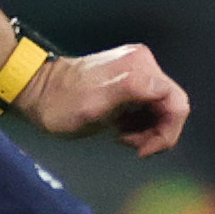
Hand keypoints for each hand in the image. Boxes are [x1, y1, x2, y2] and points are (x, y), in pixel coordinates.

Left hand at [20, 42, 192, 154]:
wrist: (37, 91)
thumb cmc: (61, 105)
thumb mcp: (94, 105)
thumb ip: (130, 92)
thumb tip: (159, 90)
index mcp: (140, 69)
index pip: (177, 104)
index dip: (168, 132)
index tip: (143, 150)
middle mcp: (144, 63)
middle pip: (172, 105)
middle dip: (157, 131)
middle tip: (131, 145)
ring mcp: (138, 68)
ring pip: (162, 107)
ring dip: (148, 128)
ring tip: (123, 136)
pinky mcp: (131, 76)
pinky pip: (150, 104)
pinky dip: (141, 121)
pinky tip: (121, 126)